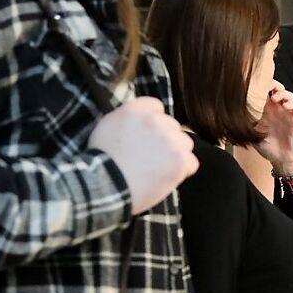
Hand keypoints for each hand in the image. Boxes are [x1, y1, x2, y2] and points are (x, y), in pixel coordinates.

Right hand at [89, 97, 196, 214]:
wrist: (105, 185)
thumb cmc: (101, 161)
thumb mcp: (107, 127)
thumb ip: (127, 118)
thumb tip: (138, 121)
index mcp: (136, 110)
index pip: (156, 107)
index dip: (154, 123)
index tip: (147, 136)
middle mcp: (155, 121)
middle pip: (173, 126)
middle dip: (166, 139)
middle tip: (151, 156)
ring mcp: (170, 139)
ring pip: (184, 143)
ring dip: (176, 154)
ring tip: (158, 169)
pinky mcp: (180, 159)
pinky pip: (191, 162)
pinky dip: (183, 171)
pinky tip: (166, 178)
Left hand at [251, 80, 292, 174]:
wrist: (281, 160)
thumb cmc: (267, 147)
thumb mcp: (252, 134)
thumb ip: (245, 124)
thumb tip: (230, 116)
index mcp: (266, 110)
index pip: (264, 92)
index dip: (261, 85)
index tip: (254, 83)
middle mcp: (277, 109)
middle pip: (277, 89)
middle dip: (273, 84)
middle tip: (266, 86)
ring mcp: (287, 113)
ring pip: (288, 94)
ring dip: (282, 93)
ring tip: (275, 98)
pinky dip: (291, 103)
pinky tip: (285, 106)